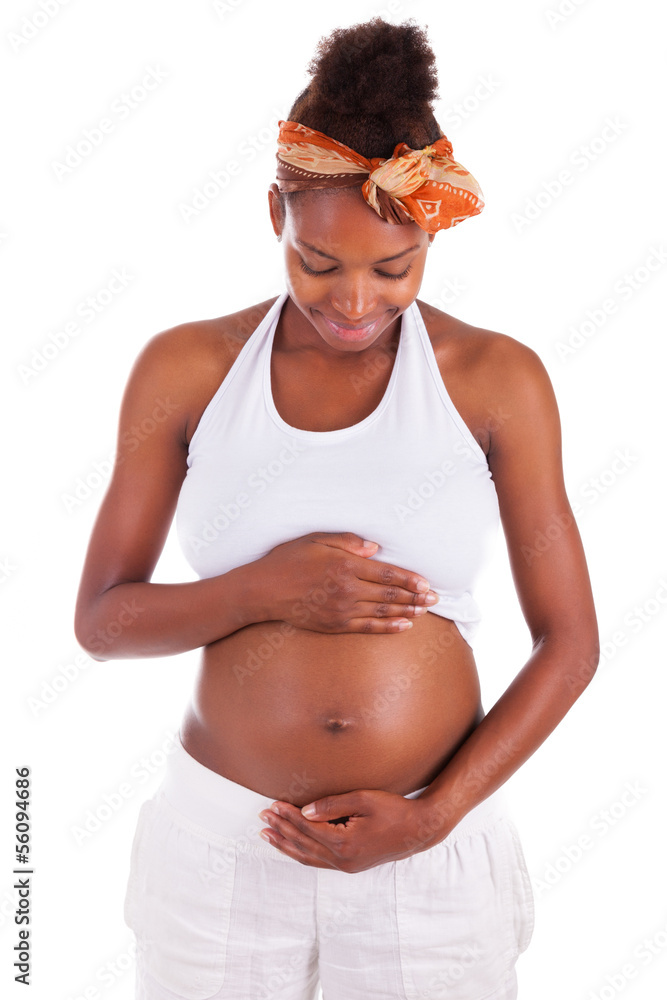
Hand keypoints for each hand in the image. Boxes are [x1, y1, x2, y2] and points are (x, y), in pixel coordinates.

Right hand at [254, 531, 438, 633]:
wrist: (263, 590)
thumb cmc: (288, 559)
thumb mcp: (316, 539)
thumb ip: (348, 541)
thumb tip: (376, 549)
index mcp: (345, 565)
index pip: (387, 574)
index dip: (410, 579)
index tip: (426, 582)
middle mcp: (347, 589)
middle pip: (390, 594)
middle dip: (416, 596)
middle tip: (436, 599)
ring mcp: (342, 609)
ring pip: (383, 612)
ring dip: (407, 611)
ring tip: (425, 611)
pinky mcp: (335, 624)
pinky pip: (368, 627)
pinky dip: (388, 627)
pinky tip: (404, 626)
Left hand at [256, 787, 441, 871]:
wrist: (419, 830)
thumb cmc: (394, 810)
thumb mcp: (364, 799)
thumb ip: (332, 805)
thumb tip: (305, 811)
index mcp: (344, 843)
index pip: (307, 827)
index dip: (288, 815)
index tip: (273, 804)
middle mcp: (342, 859)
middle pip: (303, 844)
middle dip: (281, 829)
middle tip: (263, 818)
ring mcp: (347, 865)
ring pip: (308, 857)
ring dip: (286, 845)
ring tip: (268, 835)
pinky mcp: (351, 866)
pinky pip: (319, 862)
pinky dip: (302, 853)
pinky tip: (293, 847)